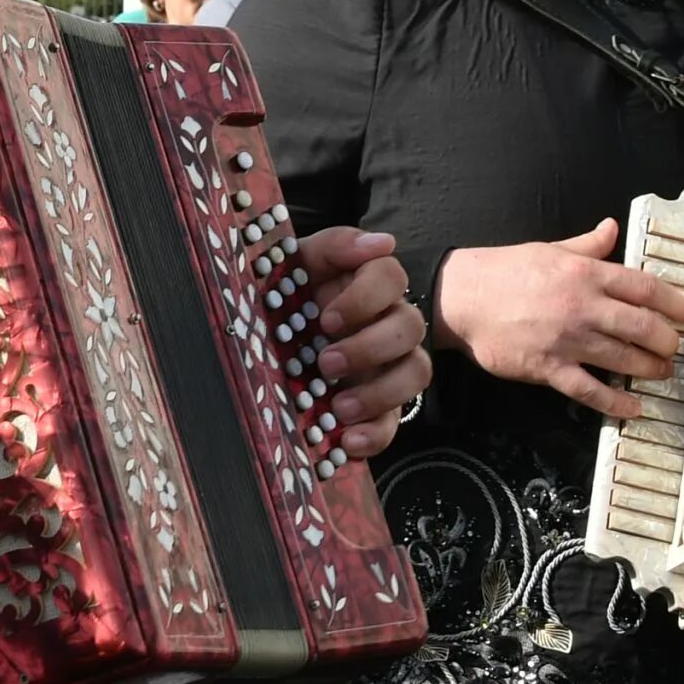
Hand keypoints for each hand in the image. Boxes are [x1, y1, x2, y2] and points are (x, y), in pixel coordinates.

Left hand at [300, 227, 430, 460]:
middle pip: (410, 327)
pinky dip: (376, 434)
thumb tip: (381, 242)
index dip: (364, 298)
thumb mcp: (295, 263)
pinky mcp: (383, 405)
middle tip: (326, 364)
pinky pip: (397, 421)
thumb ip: (333, 246)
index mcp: (367, 283)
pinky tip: (347, 441)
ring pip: (417, 372)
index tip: (327, 319)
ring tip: (339, 408)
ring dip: (381, 392)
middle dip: (369, 347)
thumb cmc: (285, 295)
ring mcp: (391, 364)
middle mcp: (388, 321)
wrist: (265, 337)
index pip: (390, 276)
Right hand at [434, 220, 683, 418]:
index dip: (673, 302)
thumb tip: (612, 228)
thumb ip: (586, 244)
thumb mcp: (549, 249)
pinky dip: (616, 403)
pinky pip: (591, 390)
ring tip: (662, 372)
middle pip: (643, 327)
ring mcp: (568, 340)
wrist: (461, 297)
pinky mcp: (549, 368)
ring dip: (651, 369)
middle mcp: (583, 306)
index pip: (644, 287)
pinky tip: (633, 408)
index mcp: (585, 273)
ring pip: (624, 359)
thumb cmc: (504, 270)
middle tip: (675, 348)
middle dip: (667, 341)